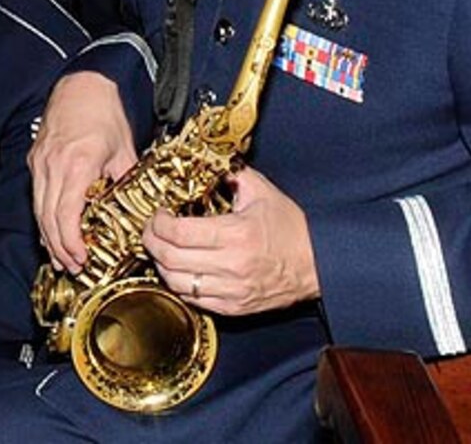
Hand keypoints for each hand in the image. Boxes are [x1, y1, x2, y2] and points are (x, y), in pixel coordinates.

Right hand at [29, 72, 138, 272]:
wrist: (83, 83)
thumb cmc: (104, 112)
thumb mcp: (125, 150)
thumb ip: (126, 182)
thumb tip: (137, 210)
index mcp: (77, 164)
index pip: (65, 214)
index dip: (70, 242)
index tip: (81, 258)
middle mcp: (52, 165)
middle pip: (47, 218)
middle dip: (59, 247)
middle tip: (73, 267)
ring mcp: (40, 162)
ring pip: (37, 209)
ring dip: (48, 236)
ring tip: (61, 258)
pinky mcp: (35, 159)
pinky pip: (37, 195)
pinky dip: (43, 217)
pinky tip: (52, 231)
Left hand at [142, 166, 319, 315]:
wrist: (319, 264)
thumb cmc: (293, 229)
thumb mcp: (262, 192)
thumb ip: (231, 174)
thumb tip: (206, 163)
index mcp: (236, 235)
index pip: (178, 233)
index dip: (158, 224)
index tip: (158, 216)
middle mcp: (231, 266)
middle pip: (170, 259)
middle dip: (151, 242)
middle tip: (151, 231)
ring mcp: (232, 290)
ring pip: (176, 283)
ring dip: (162, 265)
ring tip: (163, 250)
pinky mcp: (234, 307)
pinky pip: (194, 300)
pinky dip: (180, 285)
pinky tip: (182, 270)